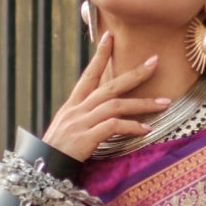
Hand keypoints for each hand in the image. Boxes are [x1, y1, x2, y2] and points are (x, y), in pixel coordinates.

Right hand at [42, 33, 170, 160]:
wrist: (42, 169)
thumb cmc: (57, 152)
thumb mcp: (67, 128)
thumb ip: (83, 117)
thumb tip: (101, 113)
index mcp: (73, 104)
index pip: (88, 74)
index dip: (100, 55)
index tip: (110, 36)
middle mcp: (78, 109)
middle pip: (110, 85)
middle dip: (134, 73)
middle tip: (155, 62)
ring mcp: (82, 122)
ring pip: (116, 105)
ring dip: (143, 104)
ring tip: (164, 103)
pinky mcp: (87, 138)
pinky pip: (114, 127)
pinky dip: (132, 127)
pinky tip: (146, 130)